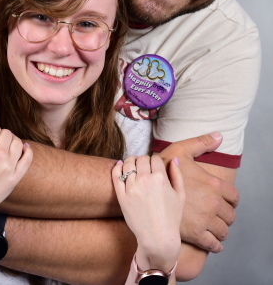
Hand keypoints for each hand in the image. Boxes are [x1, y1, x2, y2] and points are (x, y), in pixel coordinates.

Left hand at [112, 155, 184, 273]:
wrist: (158, 238)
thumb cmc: (172, 218)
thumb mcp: (180, 195)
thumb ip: (177, 174)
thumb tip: (174, 159)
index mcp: (161, 178)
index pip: (155, 158)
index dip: (155, 160)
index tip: (154, 165)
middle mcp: (145, 180)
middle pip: (141, 159)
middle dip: (144, 160)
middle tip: (144, 167)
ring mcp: (132, 188)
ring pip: (128, 164)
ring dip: (131, 161)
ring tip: (133, 165)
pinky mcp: (122, 196)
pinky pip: (116, 175)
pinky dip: (117, 168)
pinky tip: (120, 166)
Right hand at [159, 133, 238, 252]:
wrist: (146, 193)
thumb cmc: (161, 171)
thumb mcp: (180, 151)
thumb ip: (200, 143)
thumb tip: (219, 136)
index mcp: (213, 184)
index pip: (234, 196)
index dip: (231, 200)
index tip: (226, 202)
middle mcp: (213, 203)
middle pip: (230, 215)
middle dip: (226, 216)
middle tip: (219, 215)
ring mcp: (206, 220)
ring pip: (224, 230)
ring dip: (221, 231)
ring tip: (215, 228)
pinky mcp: (197, 235)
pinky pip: (214, 244)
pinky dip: (216, 244)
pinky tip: (213, 242)